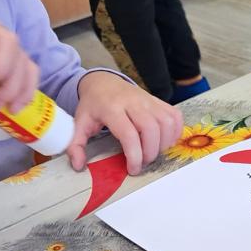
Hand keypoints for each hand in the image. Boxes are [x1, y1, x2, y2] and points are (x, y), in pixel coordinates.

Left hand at [67, 72, 182, 174]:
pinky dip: (174, 131)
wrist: (103, 81)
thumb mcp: (79, 123)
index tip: (133, 169)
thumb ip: (76, 145)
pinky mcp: (158, 100)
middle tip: (143, 163)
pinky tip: (164, 141)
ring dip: (164, 143)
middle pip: (151, 128)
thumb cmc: (93, 105)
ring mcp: (148, 99)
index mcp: (112, 108)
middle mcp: (133, 102)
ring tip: (152, 153)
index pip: (129, 134)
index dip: (134, 155)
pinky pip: (174, 116)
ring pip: (166, 122)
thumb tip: (78, 165)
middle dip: (150, 152)